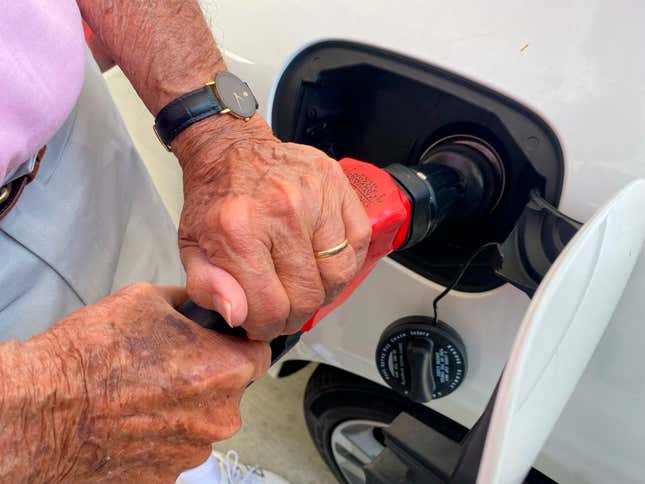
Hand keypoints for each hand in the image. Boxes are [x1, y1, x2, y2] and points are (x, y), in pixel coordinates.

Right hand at [0, 283, 268, 481]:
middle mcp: (219, 417)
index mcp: (225, 370)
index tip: (221, 343)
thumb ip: (190, 303)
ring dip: (186, 408)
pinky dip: (163, 435)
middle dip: (211, 375)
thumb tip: (203, 305)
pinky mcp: (166, 478)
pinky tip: (133, 420)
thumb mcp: (147, 299)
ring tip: (144, 393)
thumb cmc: (91, 355)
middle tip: (172, 365)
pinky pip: (178, 448)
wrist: (41, 410)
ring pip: (204, 421)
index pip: (259, 354)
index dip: (239, 344)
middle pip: (233, 390)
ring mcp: (193, 452)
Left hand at [175, 116, 371, 340]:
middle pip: (308, 296)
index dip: (268, 327)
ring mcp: (314, 196)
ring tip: (305, 282)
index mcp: (238, 230)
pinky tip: (324, 257)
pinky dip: (345, 259)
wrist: (230, 148)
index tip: (265, 322)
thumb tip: (237, 314)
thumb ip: (207, 287)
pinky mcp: (336, 184)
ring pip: (338, 273)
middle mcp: (281, 211)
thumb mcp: (192, 247)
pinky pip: (358, 241)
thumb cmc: (215, 198)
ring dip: (323, 289)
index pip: (270, 308)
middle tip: (285, 305)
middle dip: (295, 313)